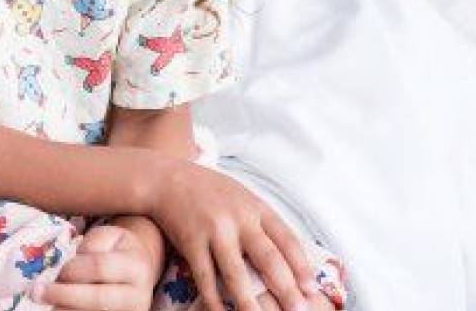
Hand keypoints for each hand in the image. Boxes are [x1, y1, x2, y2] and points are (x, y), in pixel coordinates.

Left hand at [34, 223, 163, 310]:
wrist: (139, 269)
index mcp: (136, 266)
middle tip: (37, 293)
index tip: (52, 271)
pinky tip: (57, 308)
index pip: (99, 267)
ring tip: (46, 303)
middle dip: (64, 296)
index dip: (72, 269)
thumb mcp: (106, 236)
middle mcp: (139, 295)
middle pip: (99, 299)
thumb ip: (89, 247)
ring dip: (66, 309)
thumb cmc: (116, 249)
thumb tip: (65, 270)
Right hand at [149, 161, 316, 310]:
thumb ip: (260, 221)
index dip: (302, 267)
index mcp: (256, 207)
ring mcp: (214, 230)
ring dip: (250, 302)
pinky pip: (205, 277)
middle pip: (269, 259)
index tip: (311, 289)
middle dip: (286, 289)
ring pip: (236, 274)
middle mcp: (238, 219)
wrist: (163, 178)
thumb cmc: (206, 190)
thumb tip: (287, 253)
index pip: (287, 240)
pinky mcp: (191, 241)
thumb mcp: (240, 196)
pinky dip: (213, 299)